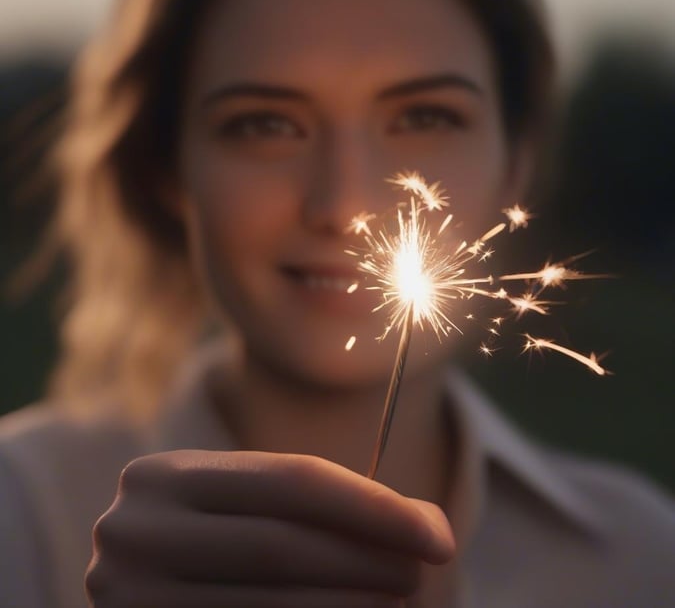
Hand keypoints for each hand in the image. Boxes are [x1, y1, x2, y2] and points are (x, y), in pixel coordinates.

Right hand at [85, 450, 453, 606]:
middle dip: (364, 558)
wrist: (139, 582)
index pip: (291, 480)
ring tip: (396, 602)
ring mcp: (130, 597)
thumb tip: (428, 525)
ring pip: (271, 604)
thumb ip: (317, 505)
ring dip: (348, 605)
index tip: (438, 533)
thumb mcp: (245, 506)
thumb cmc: (211, 537)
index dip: (371, 506)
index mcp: (165, 475)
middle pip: (283, 543)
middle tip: (420, 572)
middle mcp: (137, 531)